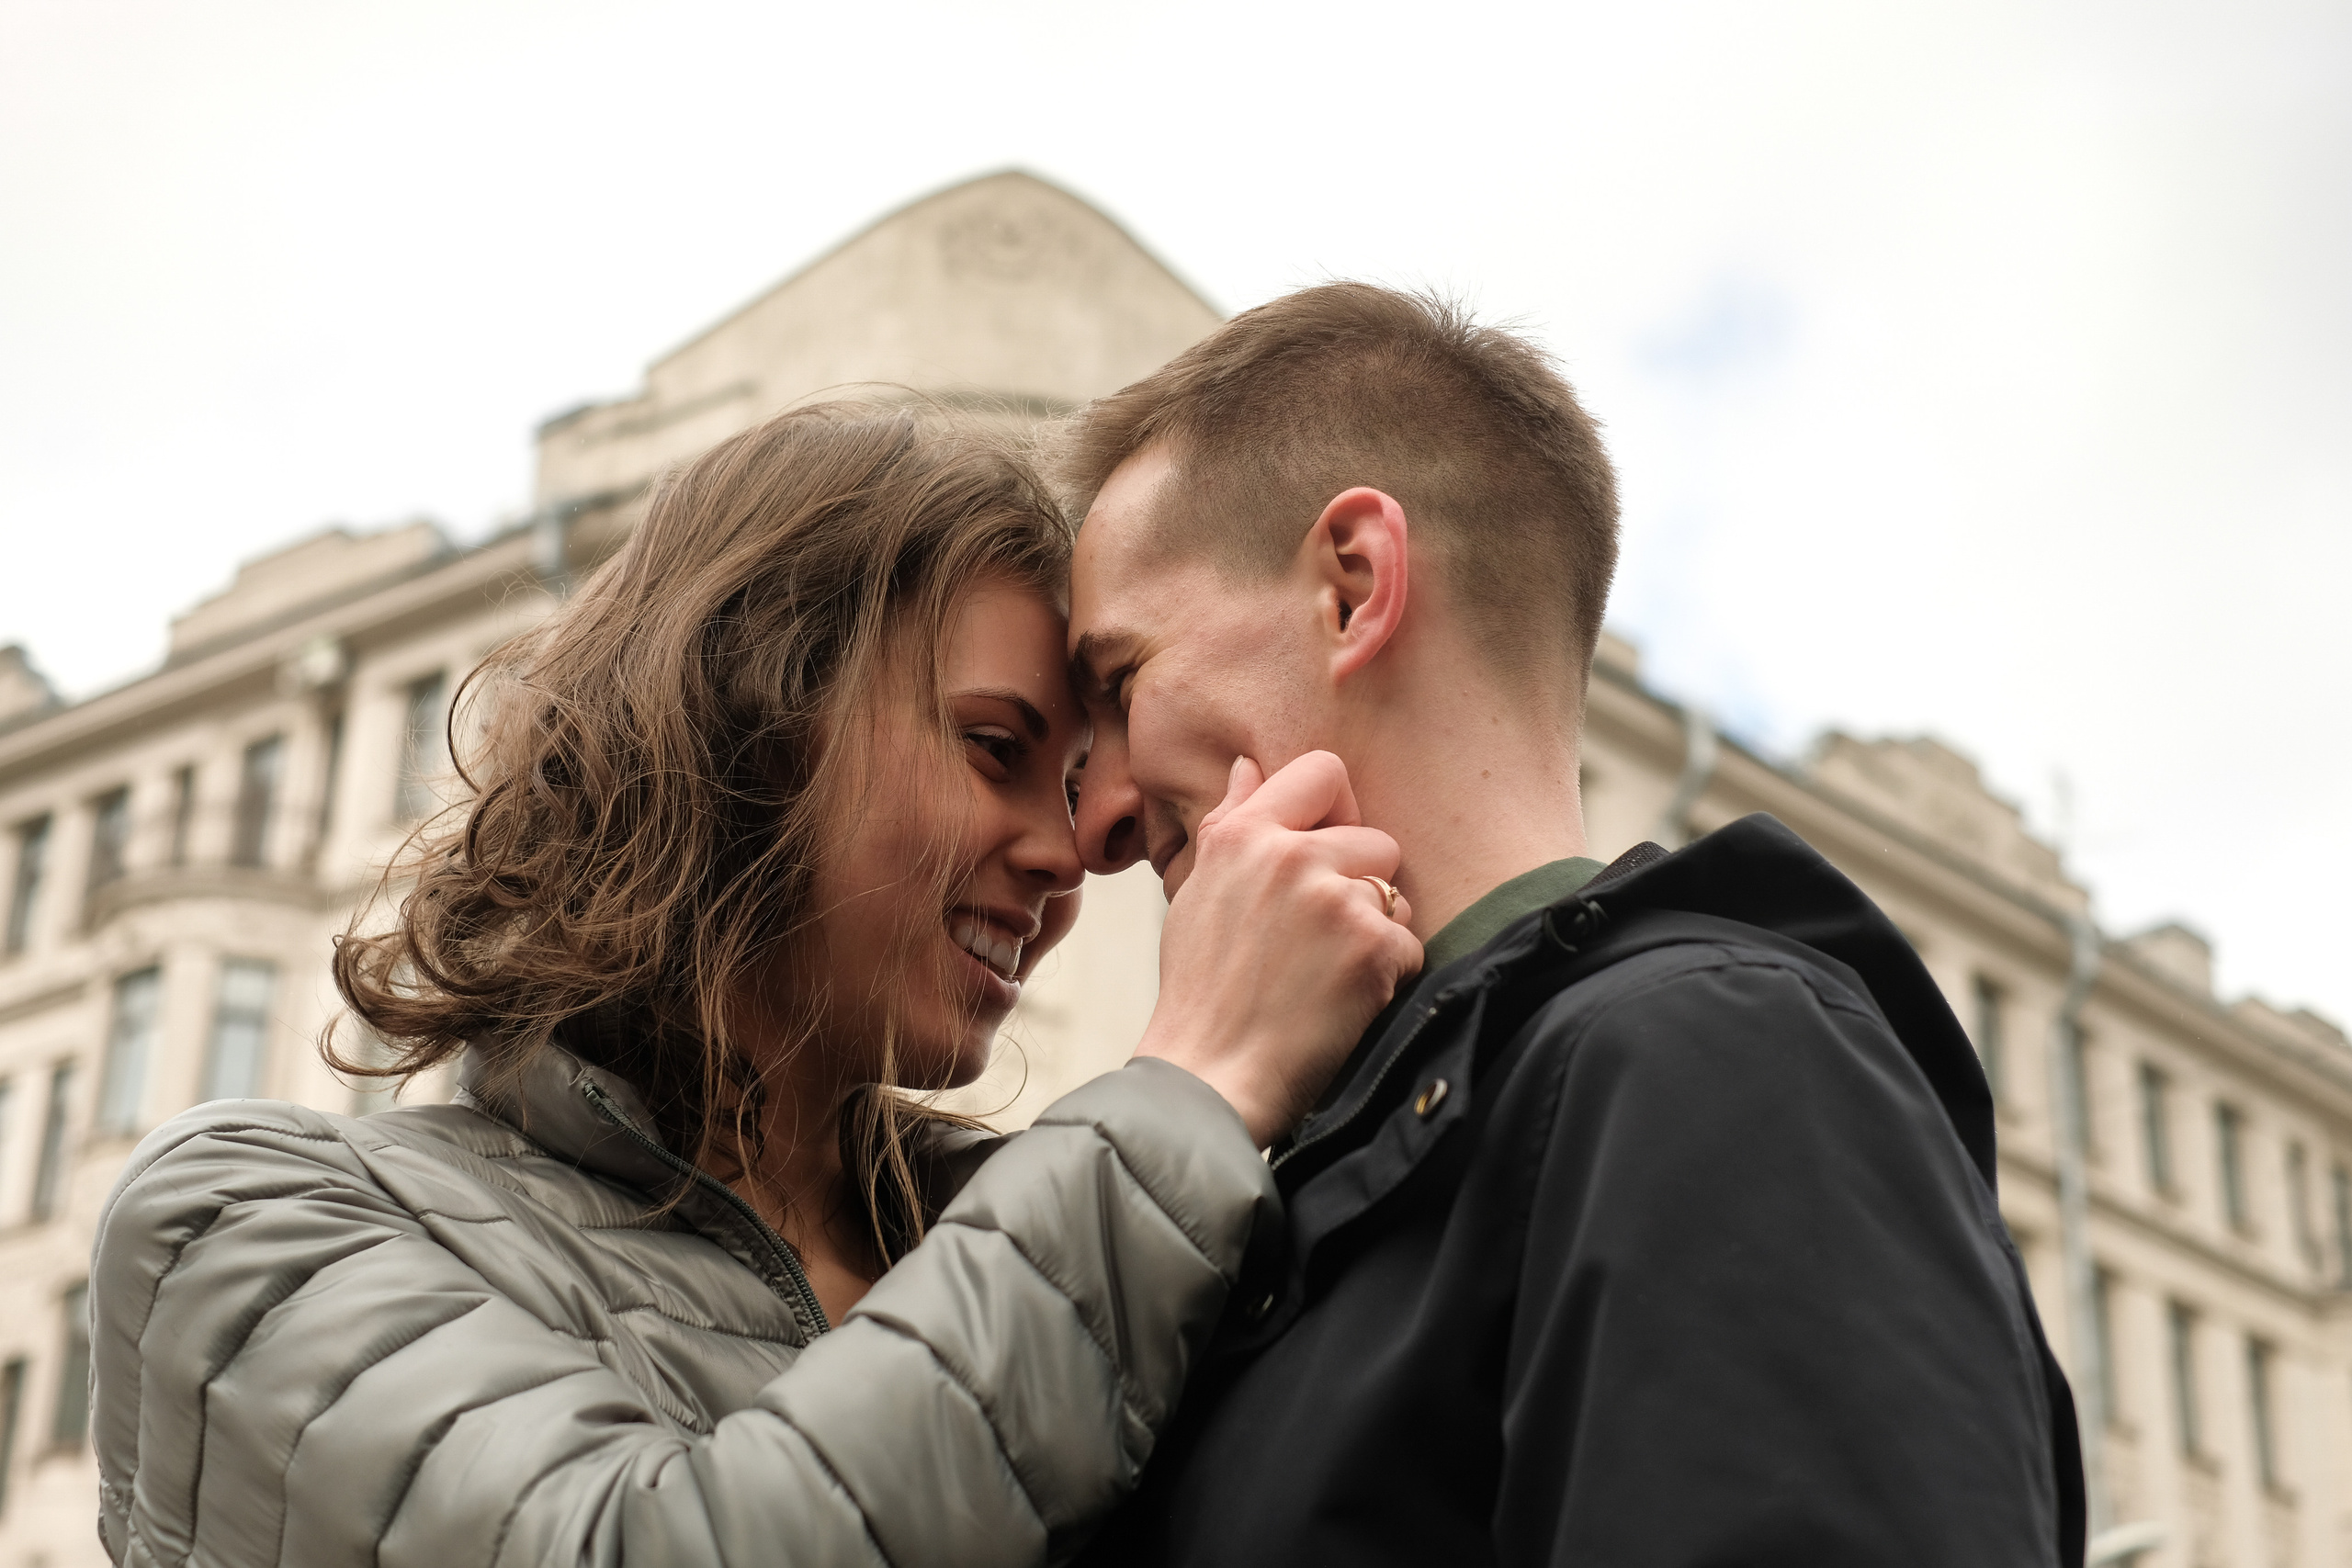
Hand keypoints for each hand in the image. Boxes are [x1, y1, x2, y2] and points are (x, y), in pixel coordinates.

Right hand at [1135, 752, 1422, 1146]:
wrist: (1211, 1075)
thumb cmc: (1201, 991)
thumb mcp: (1197, 893)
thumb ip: (1230, 823)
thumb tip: (1249, 765)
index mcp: (1242, 836)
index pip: (1322, 772)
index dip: (1337, 809)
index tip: (1327, 850)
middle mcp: (1289, 856)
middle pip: (1375, 839)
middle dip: (1361, 885)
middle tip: (1318, 938)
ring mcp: (1334, 900)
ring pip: (1395, 895)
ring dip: (1376, 932)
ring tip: (1324, 973)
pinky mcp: (1372, 948)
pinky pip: (1409, 944)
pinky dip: (1386, 976)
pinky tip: (1341, 1001)